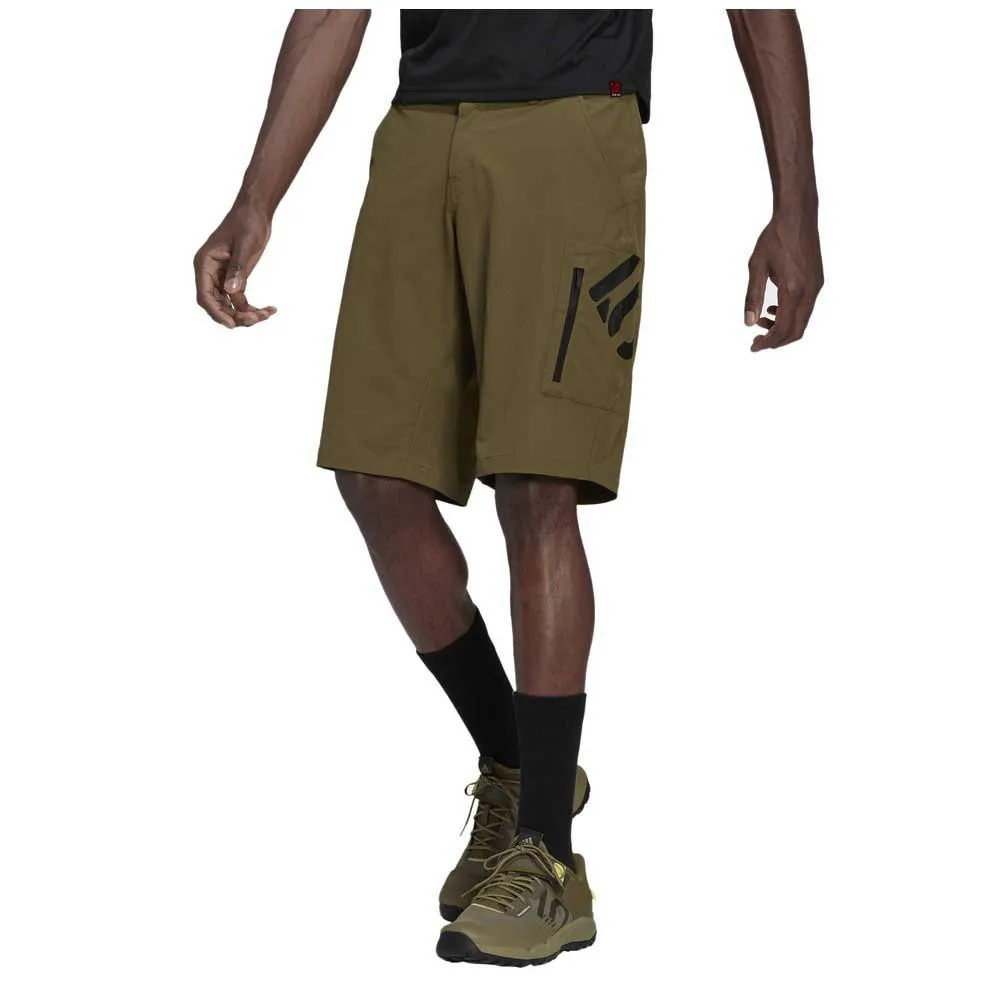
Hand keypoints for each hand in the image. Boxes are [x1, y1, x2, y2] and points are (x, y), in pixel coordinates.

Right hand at [194, 201, 275, 327]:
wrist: (256, 212)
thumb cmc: (247, 223)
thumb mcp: (244, 245)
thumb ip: (238, 269)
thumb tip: (231, 292)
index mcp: (205, 264)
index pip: (205, 296)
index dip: (216, 313)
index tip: (232, 324)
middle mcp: (210, 273)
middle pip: (216, 305)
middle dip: (235, 316)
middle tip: (257, 318)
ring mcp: (222, 277)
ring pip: (229, 306)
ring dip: (246, 315)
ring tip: (267, 314)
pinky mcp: (235, 279)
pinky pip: (240, 301)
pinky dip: (252, 308)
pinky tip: (270, 309)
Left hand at [744, 209, 822, 350]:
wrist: (798, 215)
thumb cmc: (774, 237)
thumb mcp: (756, 266)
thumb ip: (753, 296)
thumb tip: (748, 323)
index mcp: (794, 289)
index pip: (783, 329)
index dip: (768, 342)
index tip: (753, 346)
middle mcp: (810, 291)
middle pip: (796, 331)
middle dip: (776, 340)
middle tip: (757, 339)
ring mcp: (817, 286)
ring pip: (803, 321)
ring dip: (783, 328)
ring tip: (763, 320)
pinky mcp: (818, 281)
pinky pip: (806, 309)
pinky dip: (791, 316)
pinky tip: (775, 308)